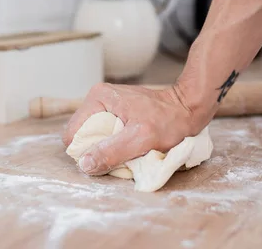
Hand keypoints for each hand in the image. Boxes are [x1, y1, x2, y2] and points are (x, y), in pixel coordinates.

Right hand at [62, 83, 209, 175]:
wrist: (189, 107)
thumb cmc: (170, 121)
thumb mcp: (141, 139)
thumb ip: (111, 151)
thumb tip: (85, 164)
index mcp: (98, 98)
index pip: (73, 133)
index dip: (85, 151)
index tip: (107, 158)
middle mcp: (98, 98)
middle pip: (81, 134)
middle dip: (96, 150)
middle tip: (120, 155)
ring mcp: (106, 103)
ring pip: (92, 136)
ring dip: (106, 148)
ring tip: (127, 149)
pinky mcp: (115, 111)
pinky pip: (104, 133)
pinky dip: (114, 143)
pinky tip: (130, 145)